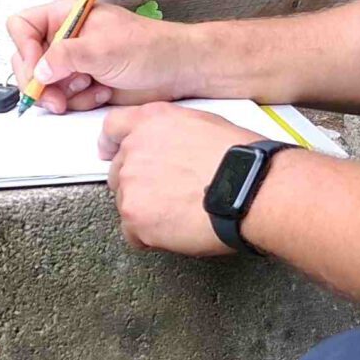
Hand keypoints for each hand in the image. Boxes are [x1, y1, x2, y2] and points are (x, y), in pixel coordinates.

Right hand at [7, 0, 196, 113]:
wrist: (177, 70)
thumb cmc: (151, 47)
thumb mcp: (103, 48)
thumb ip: (66, 57)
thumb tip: (40, 70)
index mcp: (68, 16)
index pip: (23, 26)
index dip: (25, 49)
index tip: (38, 69)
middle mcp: (68, 38)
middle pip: (29, 60)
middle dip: (40, 82)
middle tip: (53, 97)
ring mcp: (75, 62)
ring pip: (46, 84)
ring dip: (64, 94)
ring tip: (89, 88)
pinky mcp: (85, 84)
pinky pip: (66, 98)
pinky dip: (80, 101)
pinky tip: (101, 93)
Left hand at [99, 102, 263, 255]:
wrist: (249, 188)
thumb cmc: (241, 159)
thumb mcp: (204, 124)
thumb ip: (173, 134)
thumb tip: (170, 149)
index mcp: (152, 122)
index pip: (113, 127)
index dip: (112, 144)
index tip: (110, 153)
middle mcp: (134, 149)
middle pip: (119, 172)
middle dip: (138, 185)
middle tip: (168, 196)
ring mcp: (131, 184)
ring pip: (126, 204)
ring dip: (147, 211)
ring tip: (181, 214)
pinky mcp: (135, 216)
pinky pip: (132, 233)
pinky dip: (150, 237)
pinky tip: (176, 230)